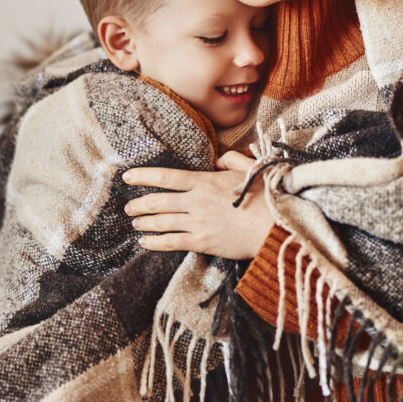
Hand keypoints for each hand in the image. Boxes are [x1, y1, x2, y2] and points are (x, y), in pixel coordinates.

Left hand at [123, 151, 273, 259]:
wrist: (274, 227)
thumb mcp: (248, 169)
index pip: (166, 177)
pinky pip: (172, 242)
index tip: (127, 176)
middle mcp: (196, 201)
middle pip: (158, 201)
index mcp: (204, 181)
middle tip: (128, 205)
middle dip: (139, 203)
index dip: (143, 176)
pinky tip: (144, 242)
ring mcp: (197, 223)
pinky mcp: (202, 242)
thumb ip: (230, 159)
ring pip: (161, 222)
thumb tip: (217, 158)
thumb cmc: (264, 197)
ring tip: (135, 222)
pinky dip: (155, 242)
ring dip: (144, 222)